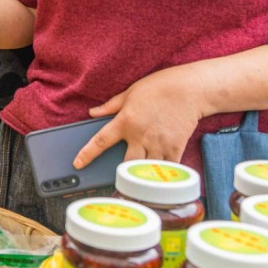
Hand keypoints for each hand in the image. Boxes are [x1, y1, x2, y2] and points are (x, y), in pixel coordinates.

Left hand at [74, 67, 203, 167]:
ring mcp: (158, 143)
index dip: (87, 154)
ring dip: (141, 175)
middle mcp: (140, 135)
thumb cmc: (159, 87)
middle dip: (121, 172)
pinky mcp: (175, 147)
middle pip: (125, 163)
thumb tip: (92, 112)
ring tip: (139, 179)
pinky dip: (162, 174)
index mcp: (125, 121)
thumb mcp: (130, 92)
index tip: (78, 164)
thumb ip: (110, 106)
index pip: (100, 141)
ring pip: (145, 169)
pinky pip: (166, 168)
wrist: (190, 88)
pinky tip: (160, 175)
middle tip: (119, 177)